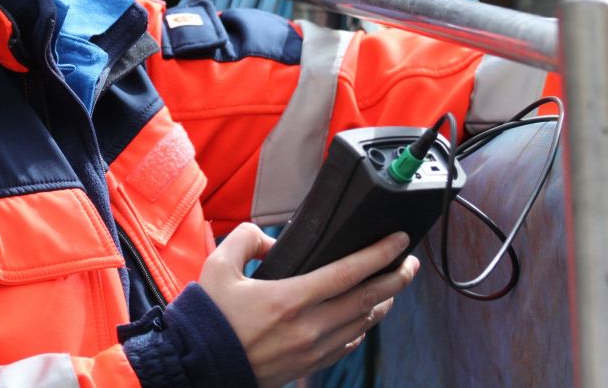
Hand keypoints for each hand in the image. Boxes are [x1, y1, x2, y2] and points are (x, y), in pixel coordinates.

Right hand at [199, 223, 418, 387]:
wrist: (197, 368)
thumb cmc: (208, 319)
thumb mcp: (218, 268)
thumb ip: (245, 240)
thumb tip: (270, 239)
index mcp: (290, 299)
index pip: (349, 272)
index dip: (379, 254)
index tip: (399, 240)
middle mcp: (308, 326)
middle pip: (368, 299)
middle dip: (396, 278)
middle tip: (410, 262)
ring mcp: (312, 350)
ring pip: (362, 323)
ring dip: (383, 302)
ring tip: (393, 286)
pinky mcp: (307, 366)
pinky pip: (347, 344)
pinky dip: (362, 327)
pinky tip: (363, 316)